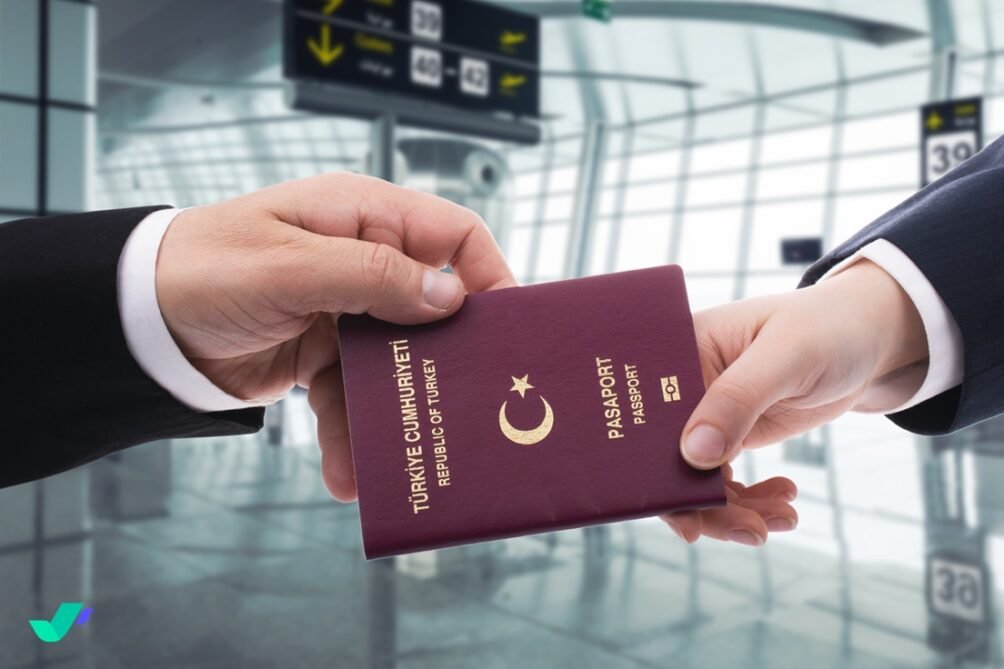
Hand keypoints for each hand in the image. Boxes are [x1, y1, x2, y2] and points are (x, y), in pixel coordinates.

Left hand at [155, 173, 515, 499]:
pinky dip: (353, 430)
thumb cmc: (199, 269)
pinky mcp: (325, 354)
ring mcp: (345, 310)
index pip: (452, 235)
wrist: (136, 324)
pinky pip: (356, 394)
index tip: (507, 328)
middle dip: (445, 359)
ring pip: (396, 362)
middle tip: (467, 404)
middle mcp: (362, 260)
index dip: (487, 277)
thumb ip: (370, 277)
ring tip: (389, 460)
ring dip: (393, 411)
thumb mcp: (286, 269)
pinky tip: (346, 469)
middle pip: (432, 307)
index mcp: (361, 217)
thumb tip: (449, 295)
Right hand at [663, 259, 927, 544]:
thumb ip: (738, 400)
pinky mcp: (731, 436)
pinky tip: (784, 502)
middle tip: (750, 531)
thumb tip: (692, 453)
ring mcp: (705, 414)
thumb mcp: (786, 357)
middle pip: (667, 457)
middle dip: (703, 503)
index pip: (649, 416)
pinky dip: (752, 502)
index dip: (655, 467)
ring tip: (781, 520)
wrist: (867, 340)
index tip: (684, 514)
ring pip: (697, 479)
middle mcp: (682, 387)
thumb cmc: (825, 328)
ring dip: (734, 509)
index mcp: (679, 352)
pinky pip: (725, 482)